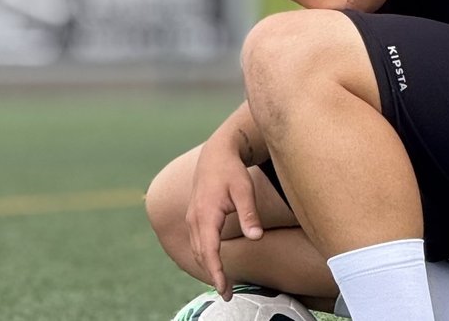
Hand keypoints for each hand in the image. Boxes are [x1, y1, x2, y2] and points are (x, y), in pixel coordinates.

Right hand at [186, 132, 264, 299]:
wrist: (216, 153)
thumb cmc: (232, 171)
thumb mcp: (244, 189)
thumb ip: (249, 214)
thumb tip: (256, 237)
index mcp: (206, 214)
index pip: (209, 250)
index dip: (215, 271)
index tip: (223, 289)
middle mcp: (194, 218)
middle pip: (201, 254)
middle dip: (213, 275)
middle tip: (228, 295)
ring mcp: (192, 218)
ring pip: (197, 250)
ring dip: (208, 267)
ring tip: (223, 285)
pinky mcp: (194, 217)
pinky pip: (197, 242)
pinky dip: (204, 256)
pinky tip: (215, 264)